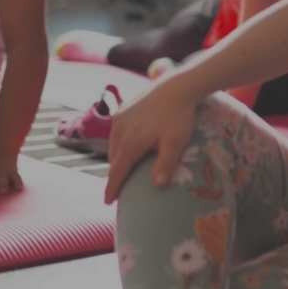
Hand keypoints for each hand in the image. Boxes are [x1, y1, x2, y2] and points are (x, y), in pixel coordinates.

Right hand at [105, 73, 200, 203]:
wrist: (177, 86)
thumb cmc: (179, 117)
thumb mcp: (176, 143)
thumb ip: (166, 165)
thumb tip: (157, 187)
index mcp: (131, 143)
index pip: (117, 171)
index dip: (112, 188)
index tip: (108, 202)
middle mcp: (119, 131)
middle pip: (114, 160)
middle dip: (115, 175)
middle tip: (119, 189)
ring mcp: (119, 119)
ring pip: (114, 146)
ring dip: (118, 159)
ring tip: (124, 169)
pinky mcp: (122, 110)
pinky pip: (116, 133)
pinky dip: (120, 144)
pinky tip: (129, 146)